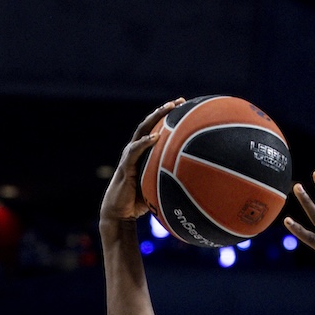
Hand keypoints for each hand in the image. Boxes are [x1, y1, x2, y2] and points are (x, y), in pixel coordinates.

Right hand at [100, 99, 183, 226]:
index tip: (184, 107)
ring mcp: (129, 156)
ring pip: (142, 132)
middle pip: (150, 124)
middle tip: (179, 101)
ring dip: (154, 118)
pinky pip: (135, 151)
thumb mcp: (158, 186)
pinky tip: (156, 137)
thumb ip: (170, 178)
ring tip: (167, 109)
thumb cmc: (139, 202)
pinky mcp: (125, 166)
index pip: (156, 129)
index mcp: (143, 153)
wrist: (120, 213)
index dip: (168, 117)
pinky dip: (145, 143)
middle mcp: (135, 150)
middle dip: (164, 111)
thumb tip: (194, 181)